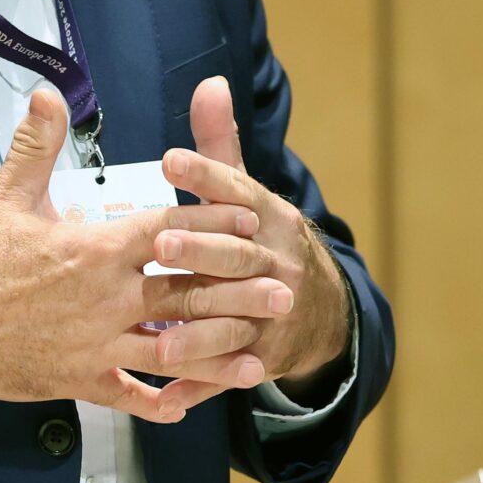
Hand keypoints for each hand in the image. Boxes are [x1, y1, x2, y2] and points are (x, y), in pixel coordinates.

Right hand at [0, 90, 286, 421]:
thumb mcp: (5, 193)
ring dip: (219, 354)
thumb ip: (36, 143)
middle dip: (239, 291)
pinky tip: (182, 409)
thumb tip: (48, 93)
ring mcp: (97, 343)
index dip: (214, 220)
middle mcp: (108, 298)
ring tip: (259, 358)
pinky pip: (127, 396)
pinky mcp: (78, 379)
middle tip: (282, 291)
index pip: (171, 228)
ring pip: (173, 352)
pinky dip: (157, 404)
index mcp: (98, 248)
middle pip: (189, 292)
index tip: (250, 216)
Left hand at [159, 76, 351, 393]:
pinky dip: (201, 388)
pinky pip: (227, 375)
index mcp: (268, 217)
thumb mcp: (246, 192)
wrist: (321, 308)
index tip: (168, 160)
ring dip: (201, 331)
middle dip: (202, 253)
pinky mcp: (262, 358)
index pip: (237, 190)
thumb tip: (209, 83)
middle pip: (238, 258)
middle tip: (161, 246)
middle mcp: (276, 263)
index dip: (206, 175)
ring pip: (236, 322)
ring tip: (163, 338)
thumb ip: (221, 145)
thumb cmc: (261, 238)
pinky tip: (168, 399)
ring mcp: (271, 315)